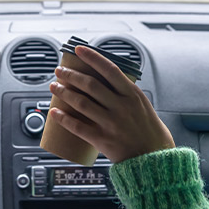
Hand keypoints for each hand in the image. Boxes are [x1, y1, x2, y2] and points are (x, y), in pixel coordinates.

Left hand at [48, 46, 174, 162]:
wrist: (155, 159)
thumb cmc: (150, 132)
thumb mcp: (143, 105)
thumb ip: (126, 93)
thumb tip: (107, 81)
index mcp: (132, 94)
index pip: (109, 69)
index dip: (92, 57)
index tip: (78, 49)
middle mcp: (121, 106)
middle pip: (90, 84)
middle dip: (71, 75)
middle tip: (59, 71)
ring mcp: (111, 123)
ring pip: (81, 102)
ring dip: (64, 92)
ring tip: (54, 87)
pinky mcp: (102, 139)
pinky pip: (78, 126)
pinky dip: (63, 118)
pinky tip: (54, 112)